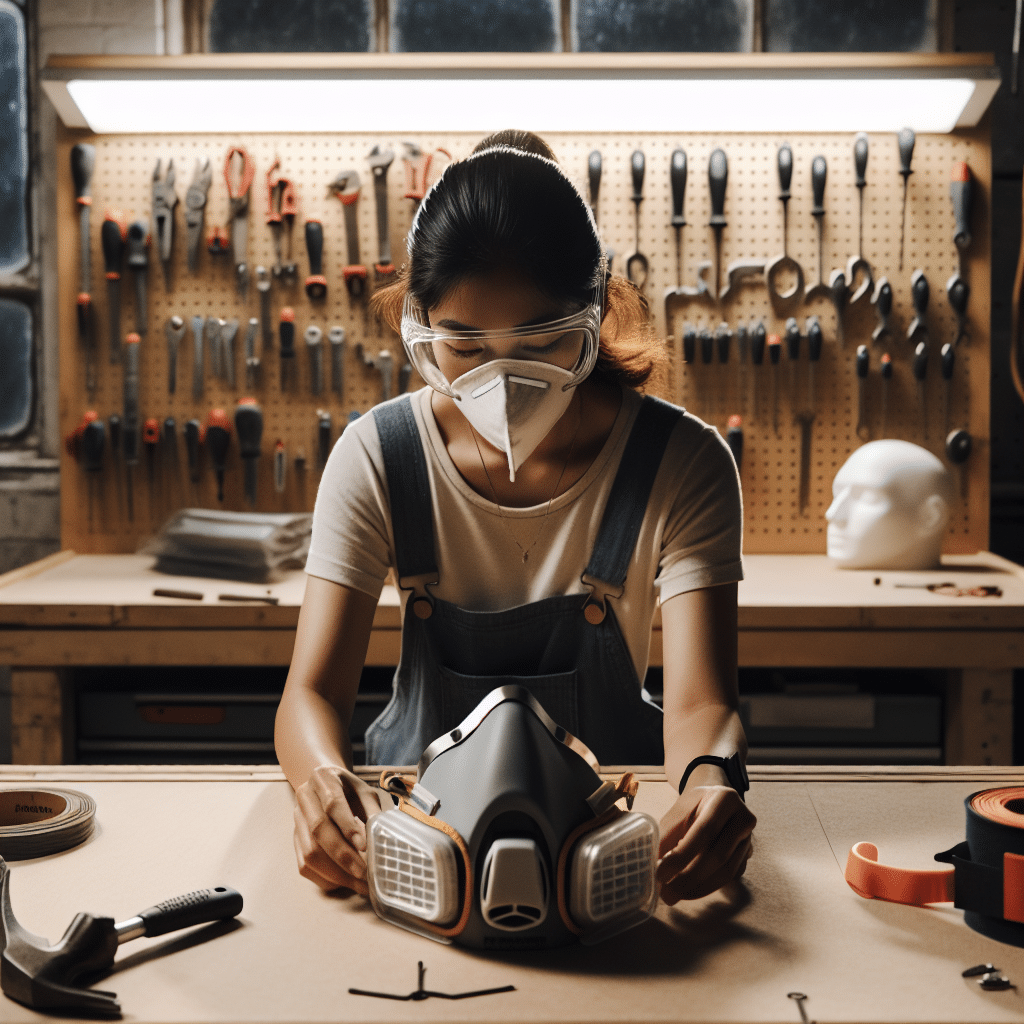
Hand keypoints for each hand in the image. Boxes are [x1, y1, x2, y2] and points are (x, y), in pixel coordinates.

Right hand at [292, 765, 382, 892]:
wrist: (323, 783)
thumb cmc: (348, 789)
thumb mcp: (364, 791)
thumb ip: (372, 810)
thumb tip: (380, 836)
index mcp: (323, 779)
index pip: (332, 803)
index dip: (347, 825)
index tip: (364, 846)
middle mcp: (304, 798)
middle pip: (318, 830)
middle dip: (342, 855)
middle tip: (363, 873)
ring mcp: (296, 820)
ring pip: (309, 851)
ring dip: (335, 872)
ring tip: (358, 883)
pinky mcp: (294, 839)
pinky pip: (304, 865)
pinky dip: (324, 878)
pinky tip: (343, 882)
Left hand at [656, 781, 755, 903]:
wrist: (715, 801)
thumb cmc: (693, 806)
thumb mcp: (679, 810)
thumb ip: (667, 834)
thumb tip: (652, 863)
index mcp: (725, 799)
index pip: (705, 831)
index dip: (682, 855)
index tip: (660, 873)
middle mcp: (744, 819)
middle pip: (718, 855)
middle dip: (689, 877)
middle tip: (666, 894)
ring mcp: (749, 840)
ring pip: (727, 871)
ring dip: (698, 888)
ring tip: (673, 895)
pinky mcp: (747, 857)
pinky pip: (729, 878)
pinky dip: (707, 887)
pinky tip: (687, 890)